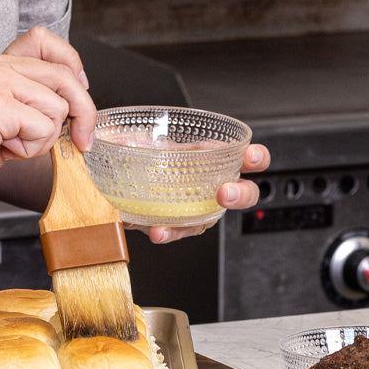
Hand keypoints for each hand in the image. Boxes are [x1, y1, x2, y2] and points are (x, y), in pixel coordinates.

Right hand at [0, 27, 95, 194]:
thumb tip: (72, 114)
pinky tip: (4, 148)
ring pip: (58, 108)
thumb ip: (30, 105)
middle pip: (65, 77)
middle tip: (82, 141)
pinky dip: (31, 148)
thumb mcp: (0, 116)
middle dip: (83, 113)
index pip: (45, 40)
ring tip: (12, 144)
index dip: (71, 65)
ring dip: (44, 137)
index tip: (78, 92)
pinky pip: (43, 127)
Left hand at [133, 143, 270, 243]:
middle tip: (224, 194)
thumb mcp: (141, 137)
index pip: (245, 156)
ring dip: (191, 224)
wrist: (126, 176)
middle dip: (239, 194)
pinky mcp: (179, 224)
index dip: (256, 157)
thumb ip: (131, 135)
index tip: (251, 157)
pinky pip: (179, 232)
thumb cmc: (145, 153)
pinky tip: (155, 231)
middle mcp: (211, 183)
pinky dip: (167, 233)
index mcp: (213, 156)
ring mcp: (197, 207)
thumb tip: (112, 136)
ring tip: (167, 227)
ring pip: (208, 220)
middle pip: (243, 193)